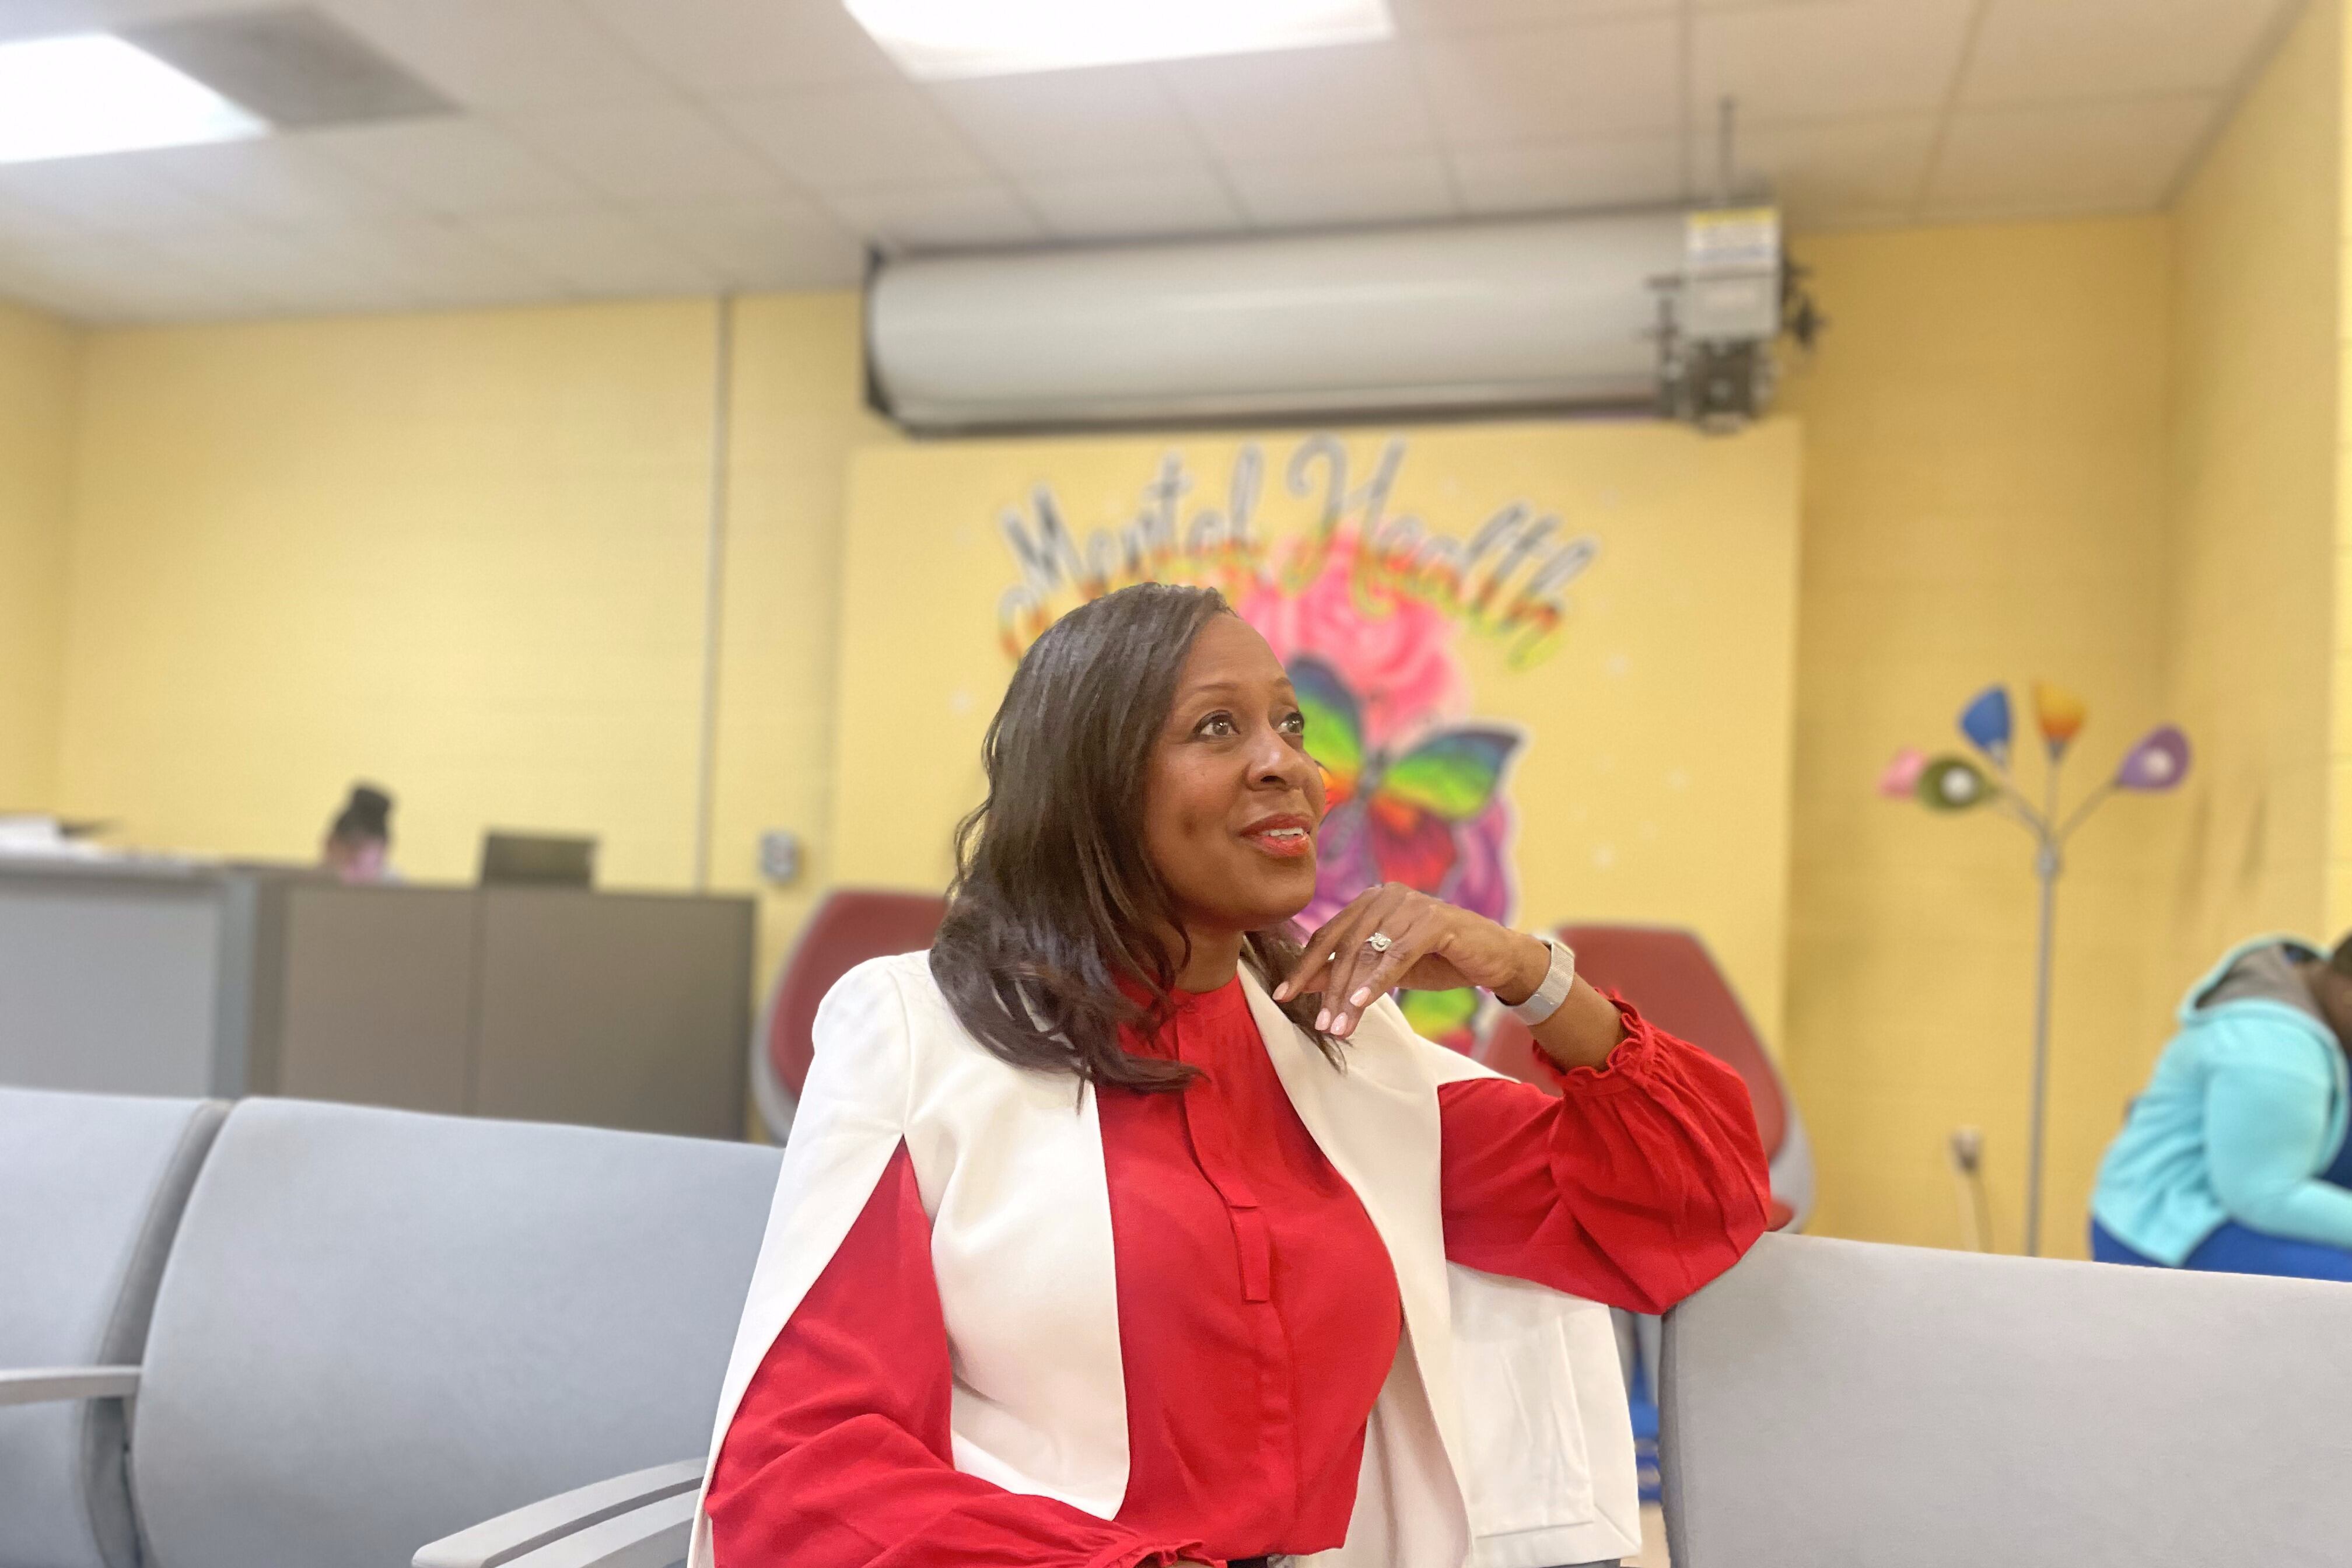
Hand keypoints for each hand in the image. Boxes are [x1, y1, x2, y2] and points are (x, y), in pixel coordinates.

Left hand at [1273, 882, 1547, 1037]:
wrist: (1494, 958)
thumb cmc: (1438, 960)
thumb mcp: (1386, 968)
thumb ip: (1348, 969)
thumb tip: (1305, 983)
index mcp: (1371, 901)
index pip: (1328, 935)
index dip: (1304, 966)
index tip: (1283, 996)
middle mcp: (1387, 895)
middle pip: (1344, 944)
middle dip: (1328, 988)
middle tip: (1320, 1024)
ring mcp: (1411, 904)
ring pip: (1369, 953)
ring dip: (1350, 994)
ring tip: (1339, 1026)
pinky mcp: (1434, 921)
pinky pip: (1397, 955)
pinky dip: (1377, 981)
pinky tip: (1361, 1003)